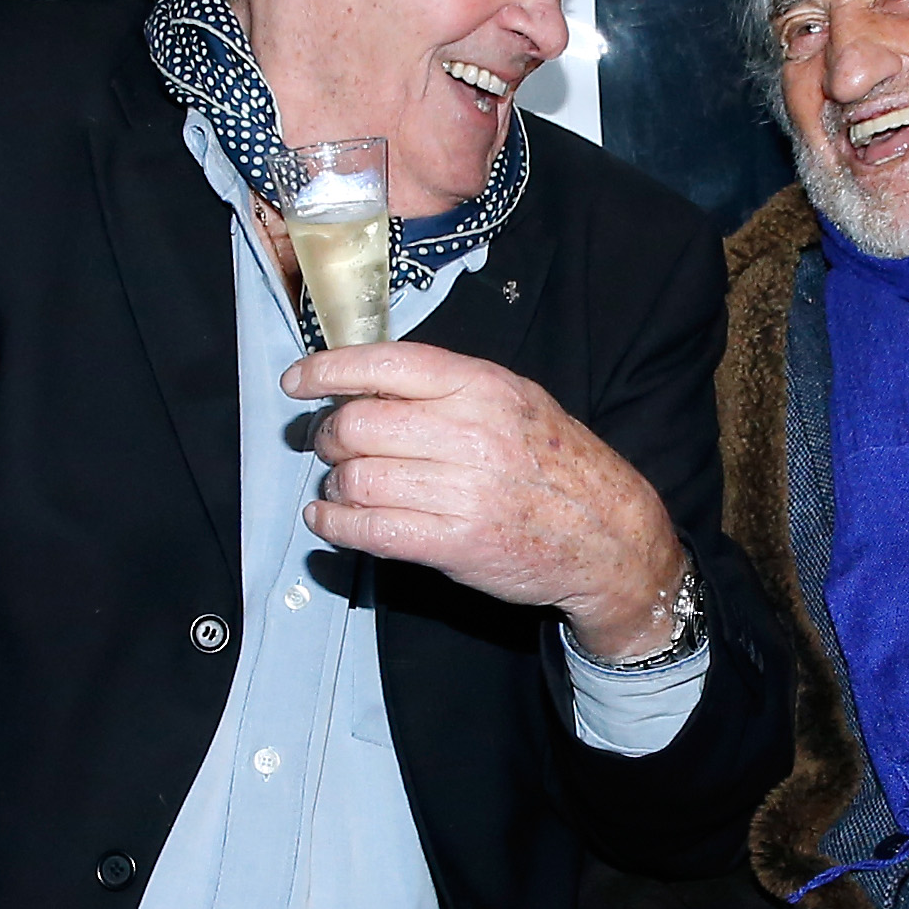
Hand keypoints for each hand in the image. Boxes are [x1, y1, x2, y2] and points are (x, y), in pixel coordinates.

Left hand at [287, 341, 688, 660]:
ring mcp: (462, 491)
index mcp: (483, 385)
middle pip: (357, 424)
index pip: (384, 365)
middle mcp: (471, 432)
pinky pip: (369, 530)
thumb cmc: (559, 466)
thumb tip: (366, 388)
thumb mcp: (516, 401)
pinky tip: (329, 522)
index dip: (327, 371)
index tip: (297, 383)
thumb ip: (448, 389)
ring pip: (356, 479)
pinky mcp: (454, 543)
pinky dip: (334, 526)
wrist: (611, 537)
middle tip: (330, 447)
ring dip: (334, 486)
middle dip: (328, 436)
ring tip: (341, 488)